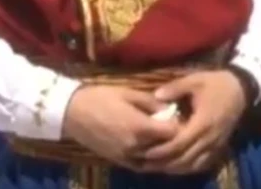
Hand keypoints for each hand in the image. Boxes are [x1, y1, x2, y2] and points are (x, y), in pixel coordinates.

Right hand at [61, 85, 178, 169]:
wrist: (72, 112)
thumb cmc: (101, 97)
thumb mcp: (130, 93)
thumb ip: (153, 102)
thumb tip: (172, 107)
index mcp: (140, 127)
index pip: (173, 133)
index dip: (183, 126)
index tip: (189, 117)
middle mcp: (135, 147)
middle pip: (167, 149)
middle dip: (178, 141)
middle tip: (186, 130)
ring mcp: (126, 157)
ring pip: (156, 162)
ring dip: (168, 154)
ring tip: (177, 143)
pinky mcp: (119, 161)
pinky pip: (142, 166)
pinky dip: (154, 163)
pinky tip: (161, 155)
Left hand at [140, 69, 248, 173]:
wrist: (241, 89)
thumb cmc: (216, 84)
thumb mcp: (195, 80)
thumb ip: (175, 88)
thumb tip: (156, 96)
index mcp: (202, 123)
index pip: (179, 144)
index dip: (161, 151)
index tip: (145, 152)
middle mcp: (209, 138)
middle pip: (184, 159)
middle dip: (164, 164)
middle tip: (146, 164)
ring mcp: (216, 144)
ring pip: (193, 165)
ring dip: (175, 169)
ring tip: (157, 167)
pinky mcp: (219, 146)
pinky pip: (203, 163)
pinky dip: (189, 168)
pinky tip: (177, 167)